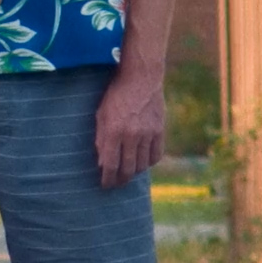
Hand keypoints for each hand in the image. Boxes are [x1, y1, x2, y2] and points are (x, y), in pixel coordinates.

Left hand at [95, 73, 165, 188]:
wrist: (141, 77)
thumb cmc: (116, 94)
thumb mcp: (101, 114)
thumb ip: (101, 139)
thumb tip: (102, 163)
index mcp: (114, 131)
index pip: (111, 165)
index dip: (107, 179)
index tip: (105, 185)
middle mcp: (132, 135)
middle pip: (128, 169)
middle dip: (120, 180)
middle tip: (116, 183)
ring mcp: (148, 133)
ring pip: (142, 165)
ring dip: (133, 172)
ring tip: (127, 173)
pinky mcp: (160, 130)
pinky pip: (156, 155)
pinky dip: (148, 162)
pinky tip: (142, 162)